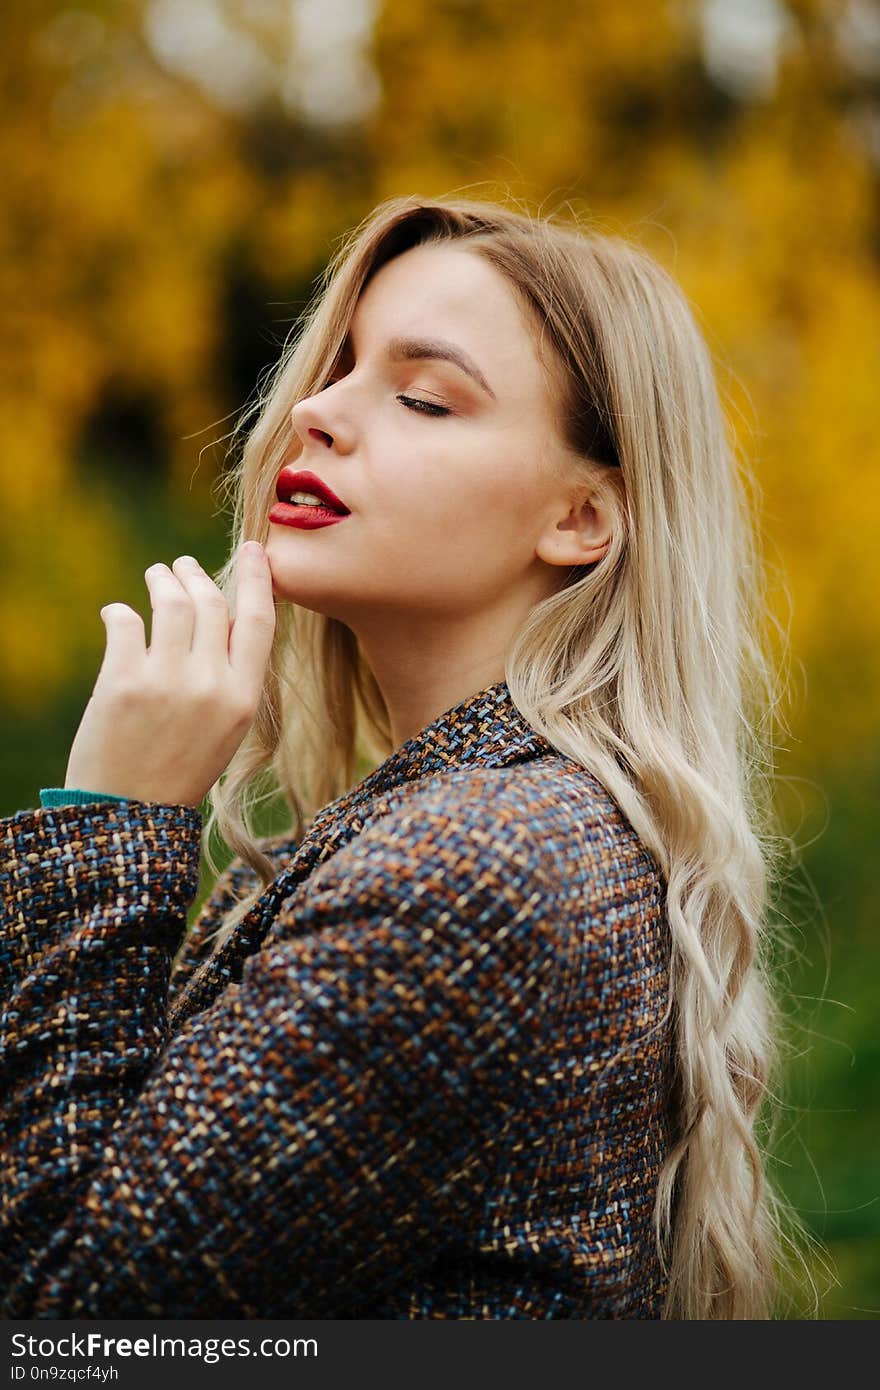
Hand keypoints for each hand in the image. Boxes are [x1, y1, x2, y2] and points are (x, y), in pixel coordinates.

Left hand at [63, 543, 275, 808]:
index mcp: (243, 699)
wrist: (130, 813)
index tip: (255, 550)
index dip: (256, 579)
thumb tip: (221, 614)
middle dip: (195, 575)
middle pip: (210, 603)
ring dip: (161, 580)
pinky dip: (120, 612)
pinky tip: (118, 616)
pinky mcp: (122, 683)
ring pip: (170, 603)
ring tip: (156, 576)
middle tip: (181, 566)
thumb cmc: (179, 768)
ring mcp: (166, 682)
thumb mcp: (225, 728)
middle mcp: (210, 686)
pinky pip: (124, 621)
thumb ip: (230, 675)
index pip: (259, 621)